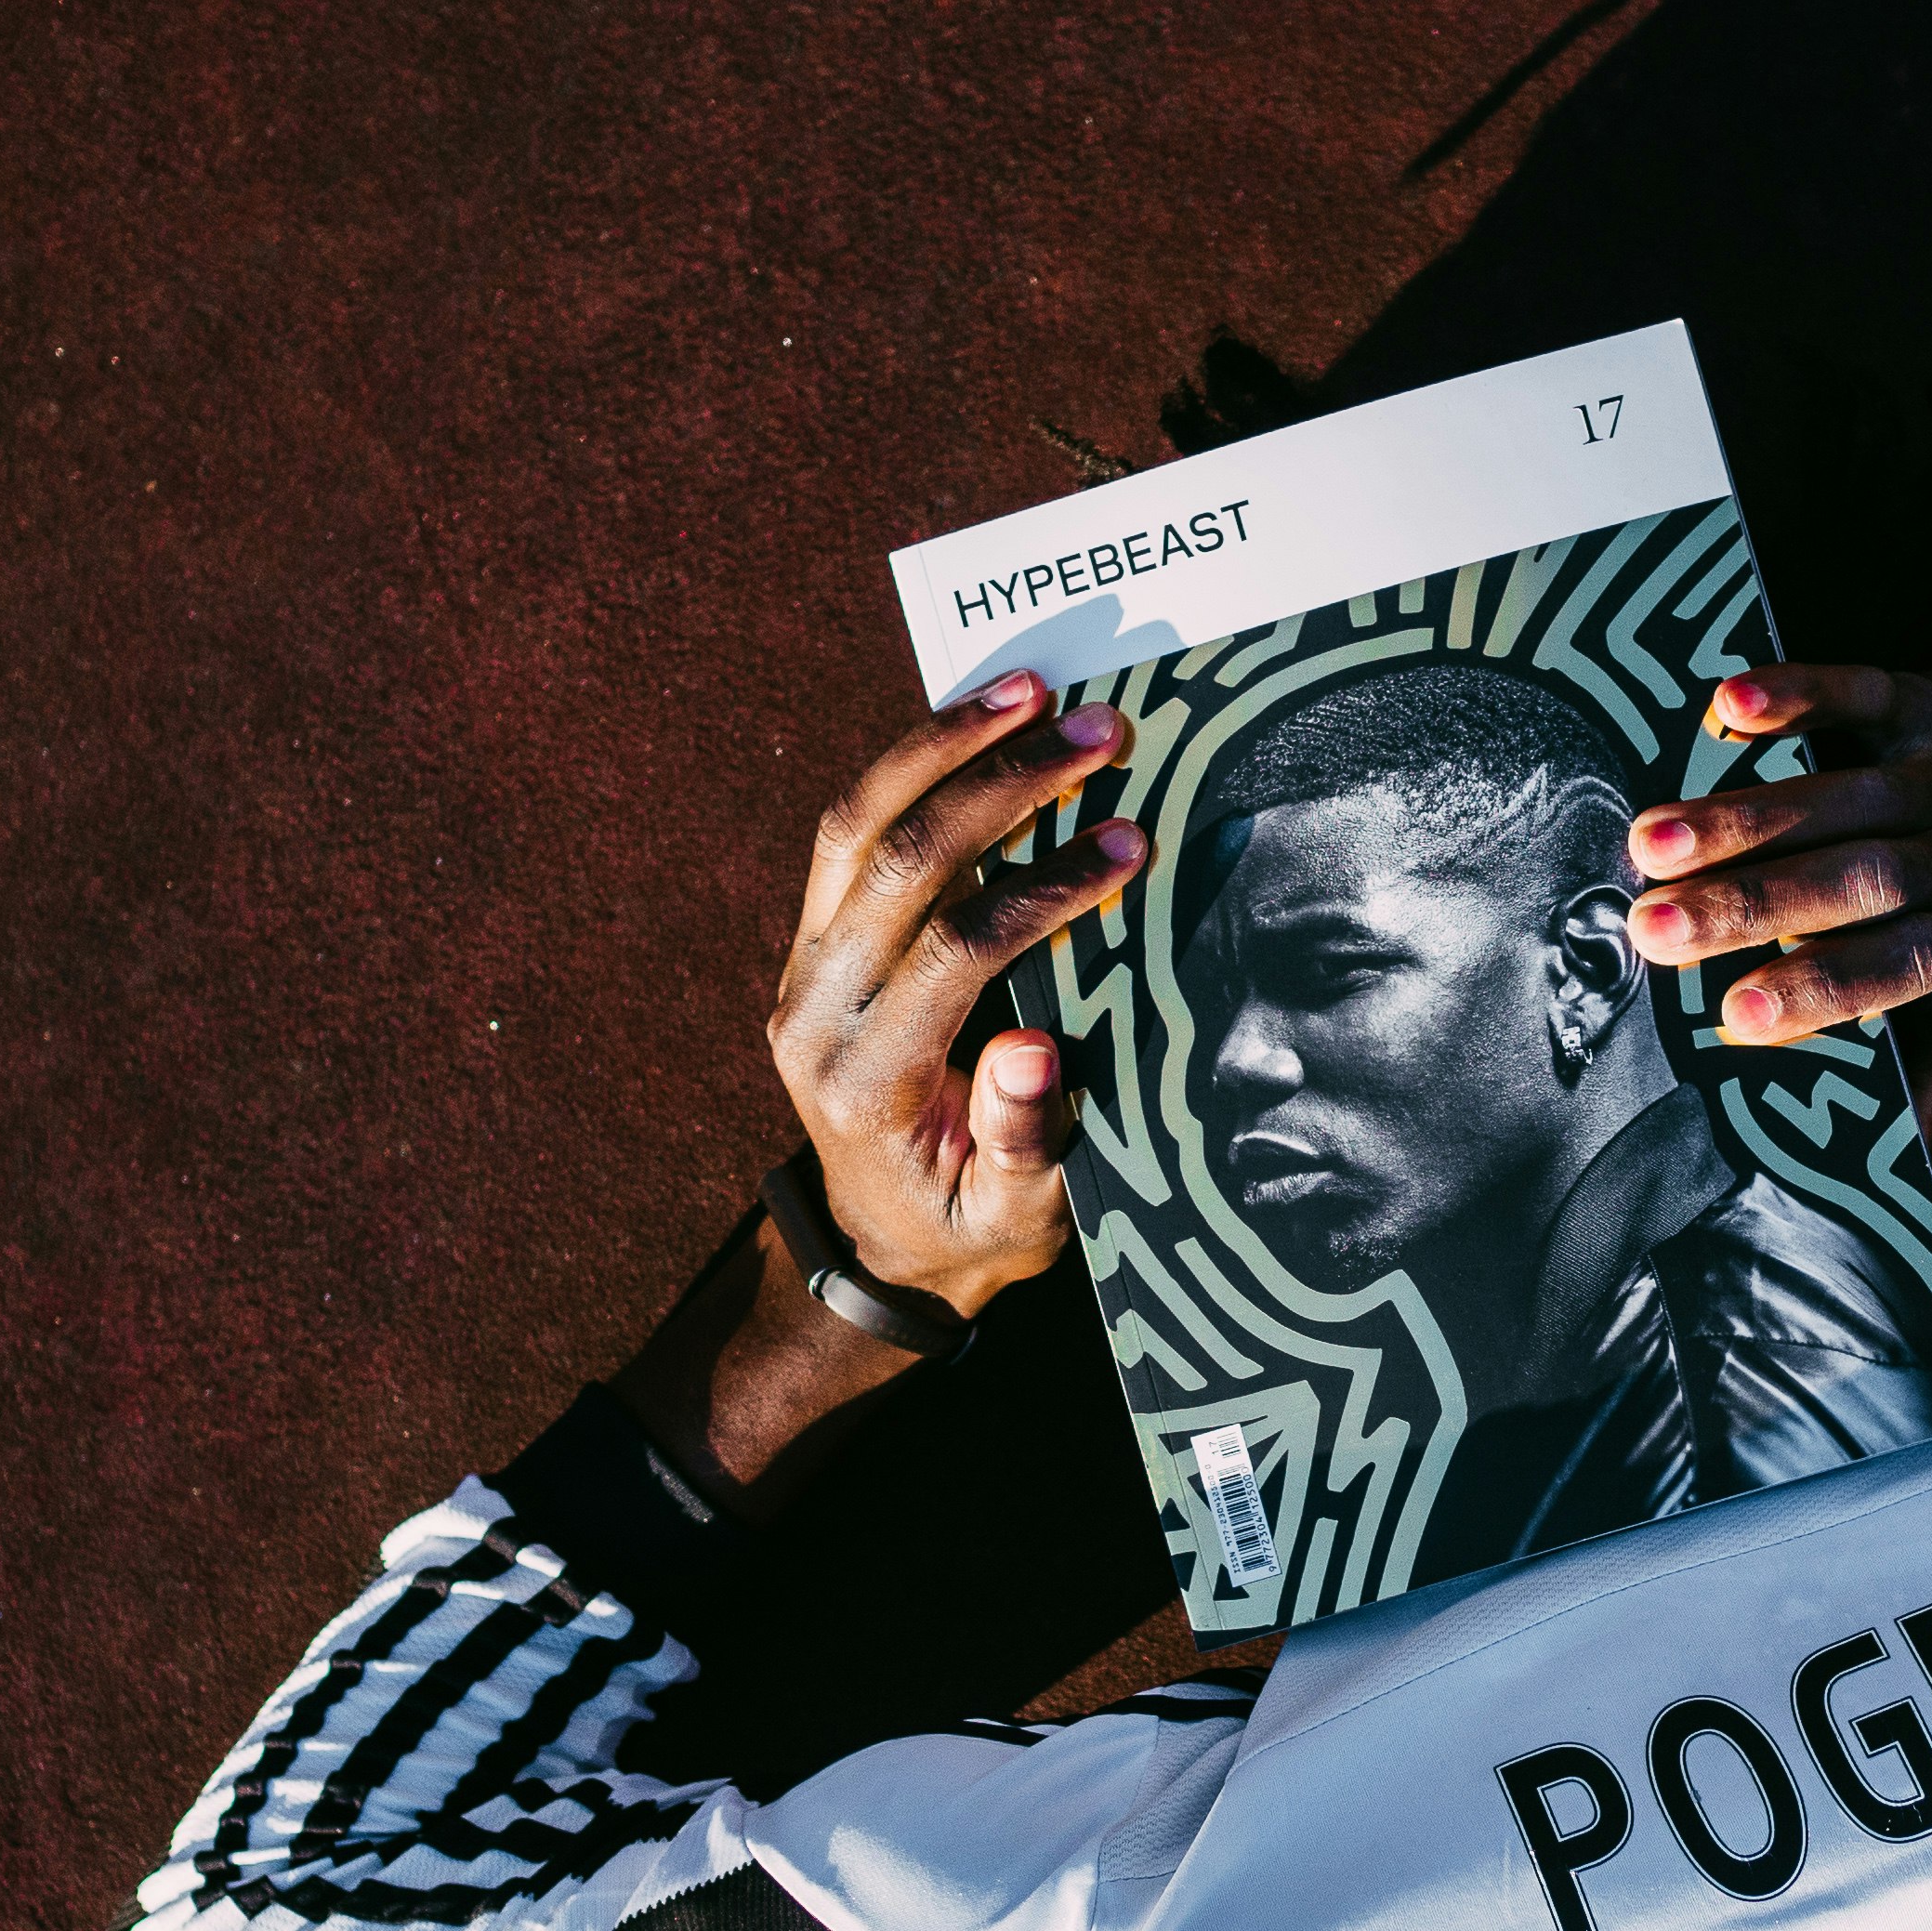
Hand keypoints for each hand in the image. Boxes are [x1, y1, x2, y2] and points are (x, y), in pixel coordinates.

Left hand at [765, 670, 1148, 1313]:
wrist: (878, 1242)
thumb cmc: (966, 1230)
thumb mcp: (1013, 1220)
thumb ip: (1020, 1146)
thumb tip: (1032, 1051)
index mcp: (866, 1081)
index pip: (953, 952)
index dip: (1042, 889)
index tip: (1127, 844)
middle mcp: (816, 1012)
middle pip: (895, 862)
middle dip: (1003, 786)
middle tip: (1098, 733)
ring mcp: (804, 968)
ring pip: (855, 823)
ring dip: (944, 745)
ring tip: (1033, 688)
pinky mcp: (814, 939)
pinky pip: (851, 830)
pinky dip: (916, 763)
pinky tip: (984, 719)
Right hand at [1622, 666, 1931, 1132]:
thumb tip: (1873, 1194)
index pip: (1902, 968)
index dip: (1822, 990)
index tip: (1736, 1018)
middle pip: (1857, 879)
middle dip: (1749, 902)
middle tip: (1651, 927)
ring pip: (1843, 795)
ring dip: (1742, 814)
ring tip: (1649, 839)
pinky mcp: (1930, 706)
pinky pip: (1864, 693)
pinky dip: (1799, 692)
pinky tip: (1727, 706)